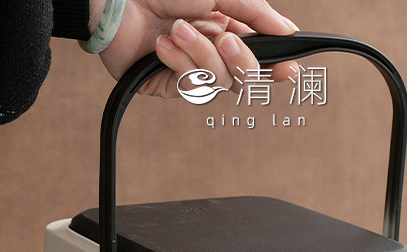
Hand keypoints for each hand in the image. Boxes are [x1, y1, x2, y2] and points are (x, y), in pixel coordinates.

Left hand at [95, 0, 298, 97]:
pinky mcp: (167, 86)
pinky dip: (177, 63)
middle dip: (237, 59)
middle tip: (223, 39)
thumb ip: (256, 14)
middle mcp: (211, 52)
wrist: (116, 0)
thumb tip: (289, 31)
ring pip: (217, 83)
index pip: (260, 57)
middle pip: (244, 77)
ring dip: (199, 54)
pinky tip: (161, 46)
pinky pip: (189, 87)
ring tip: (177, 30)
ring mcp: (190, 70)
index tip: (289, 71)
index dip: (276, 67)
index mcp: (226, 28)